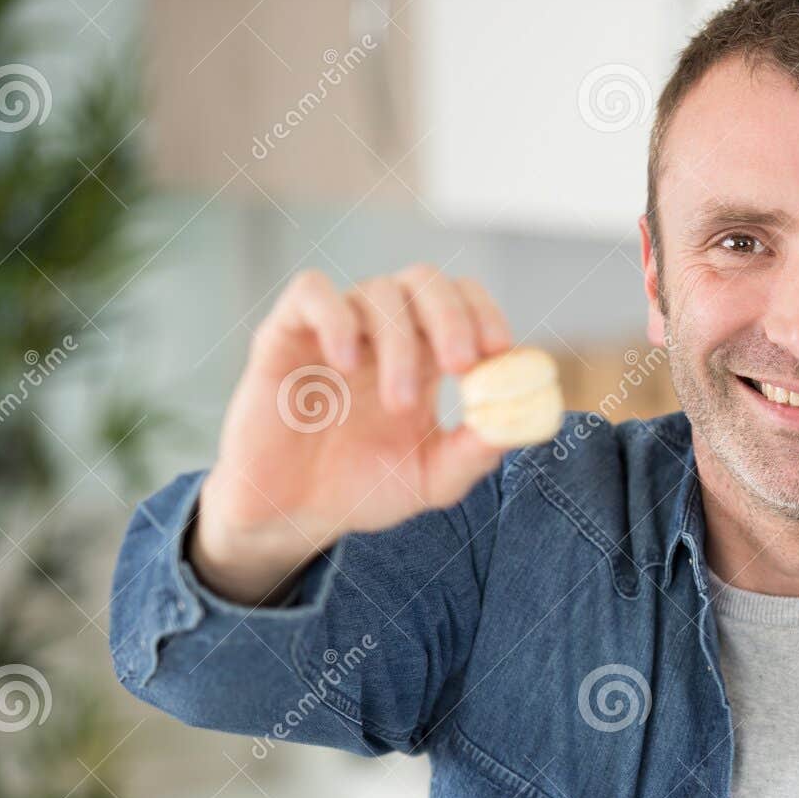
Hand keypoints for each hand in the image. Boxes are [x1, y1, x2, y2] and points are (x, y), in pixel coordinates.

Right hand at [191, 265, 512, 602]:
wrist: (292, 515)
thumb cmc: (363, 489)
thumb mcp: (432, 481)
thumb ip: (474, 454)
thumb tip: (515, 423)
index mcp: (424, 357)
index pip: (463, 303)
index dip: (485, 315)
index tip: (500, 351)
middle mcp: (382, 333)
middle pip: (426, 281)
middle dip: (453, 317)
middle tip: (462, 364)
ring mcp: (334, 331)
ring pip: (377, 291)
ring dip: (400, 343)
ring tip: (398, 405)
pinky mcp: (284, 336)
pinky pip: (310, 292)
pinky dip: (336, 317)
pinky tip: (346, 363)